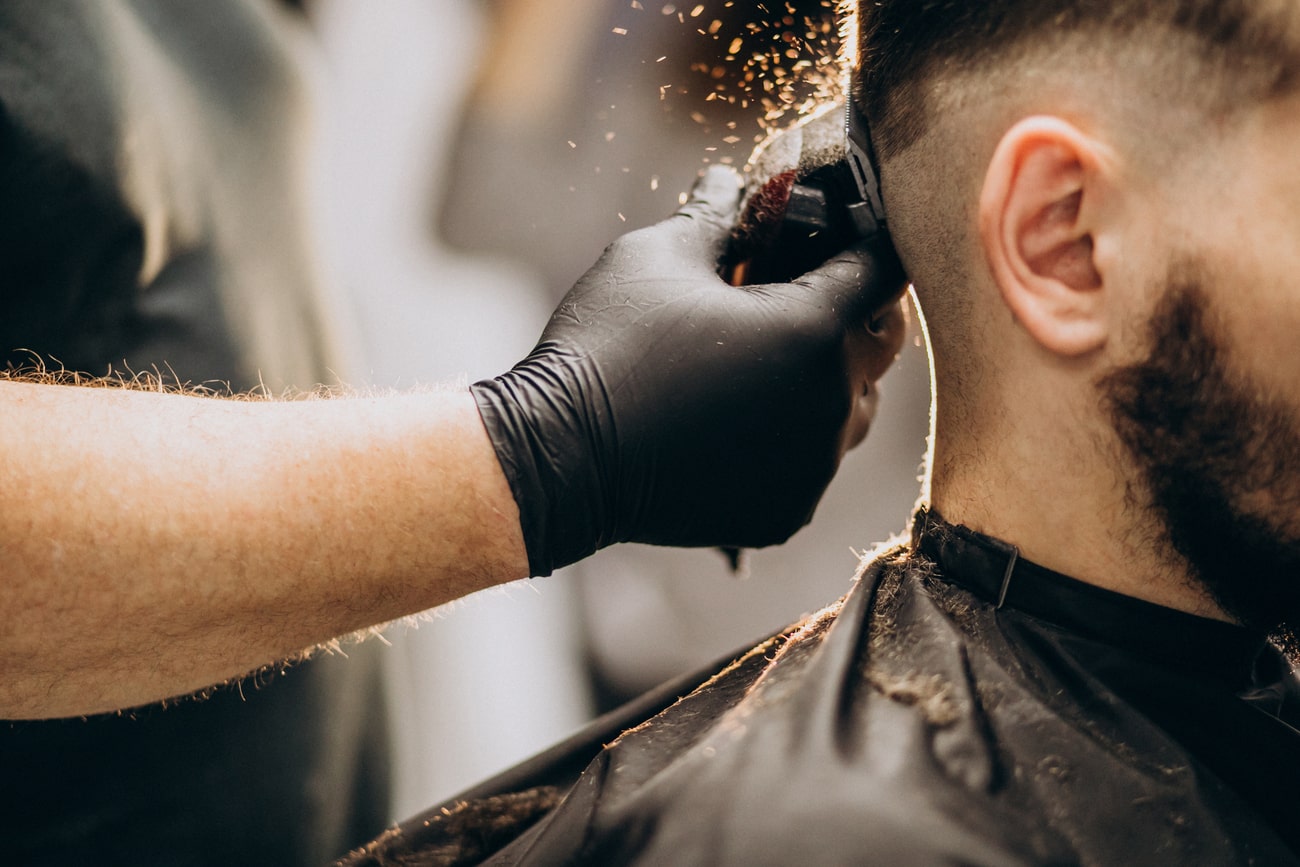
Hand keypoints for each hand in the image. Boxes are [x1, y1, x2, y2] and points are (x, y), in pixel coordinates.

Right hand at [471, 166, 906, 575]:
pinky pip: (811, 465)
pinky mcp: (786, 513)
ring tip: (759, 364)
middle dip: (849, 313)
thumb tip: (735, 184)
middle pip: (880, 345)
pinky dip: (788, 440)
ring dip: (823, 381)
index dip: (863, 246)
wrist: (559, 458)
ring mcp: (812, 469)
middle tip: (794, 297)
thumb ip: (718, 216)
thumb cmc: (608, 347)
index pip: (884, 270)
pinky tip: (734, 422)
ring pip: (851, 410)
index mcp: (814, 331)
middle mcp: (831, 404)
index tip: (836, 239)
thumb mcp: (659, 255)